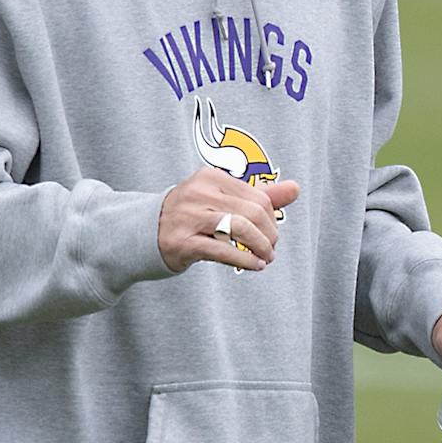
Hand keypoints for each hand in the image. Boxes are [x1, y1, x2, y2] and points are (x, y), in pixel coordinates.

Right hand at [157, 169, 301, 272]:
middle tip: (271, 249)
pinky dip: (244, 259)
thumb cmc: (193, 215)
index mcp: (211, 177)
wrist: (145, 233)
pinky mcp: (181, 242)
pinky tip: (255, 265)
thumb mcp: (224, 199)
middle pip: (253, 213)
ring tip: (266, 258)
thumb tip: (296, 188)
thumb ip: (260, 195)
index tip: (272, 233)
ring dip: (260, 247)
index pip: (259, 197)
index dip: (273, 219)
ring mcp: (188, 217)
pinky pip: (221, 250)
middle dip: (269, 235)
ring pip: (240, 229)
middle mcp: (198, 193)